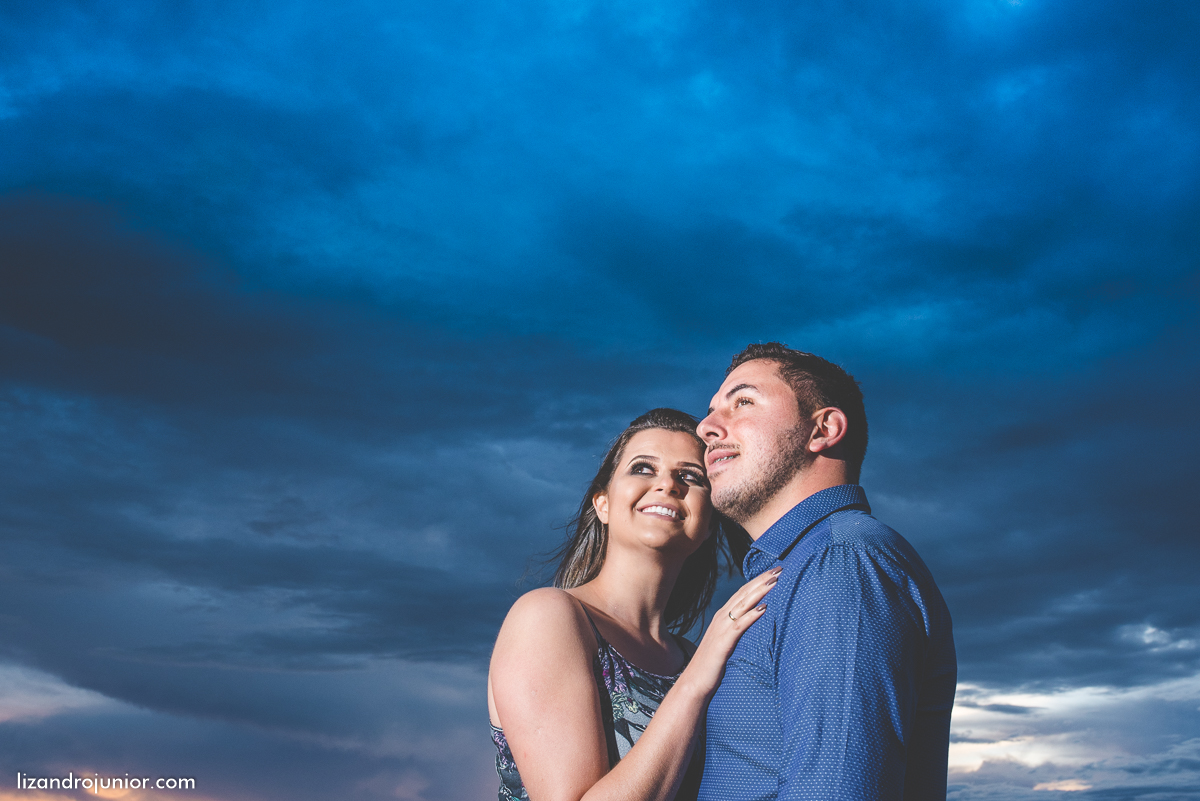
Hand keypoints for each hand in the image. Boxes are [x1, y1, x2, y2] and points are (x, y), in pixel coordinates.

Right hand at [676, 566, 780, 700]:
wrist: (694, 683)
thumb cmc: (713, 666)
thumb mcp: (727, 643)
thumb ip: (737, 631)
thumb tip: (755, 626)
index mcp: (723, 617)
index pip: (743, 593)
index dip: (758, 580)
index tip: (774, 571)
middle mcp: (722, 618)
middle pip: (745, 593)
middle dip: (762, 580)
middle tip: (780, 568)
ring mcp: (722, 629)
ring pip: (743, 604)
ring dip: (759, 591)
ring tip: (775, 581)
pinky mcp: (723, 643)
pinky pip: (739, 625)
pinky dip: (752, 615)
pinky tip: (763, 608)